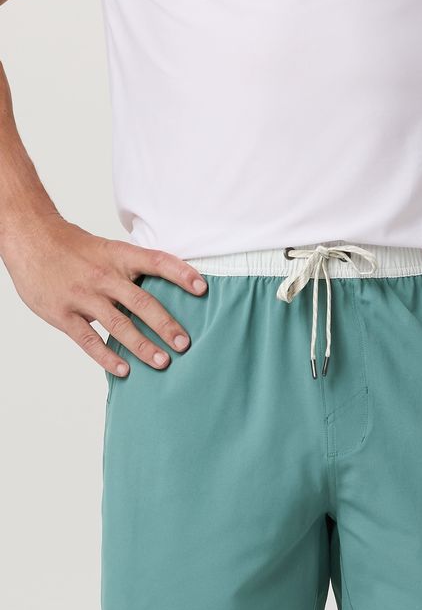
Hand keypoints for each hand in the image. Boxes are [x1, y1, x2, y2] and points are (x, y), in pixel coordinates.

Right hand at [2, 214, 207, 376]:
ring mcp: (83, 295)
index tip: (202, 288)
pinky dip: (107, 357)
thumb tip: (171, 286)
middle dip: (166, 325)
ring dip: (142, 346)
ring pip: (118, 324)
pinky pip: (88, 340)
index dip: (181, 273)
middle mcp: (104, 275)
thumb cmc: (74, 248)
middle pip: (141, 301)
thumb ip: (134, 269)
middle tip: (185, 343)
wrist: (30, 239)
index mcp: (118, 256)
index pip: (156, 261)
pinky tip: (124, 370)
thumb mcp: (108, 249)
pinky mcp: (63, 314)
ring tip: (163, 362)